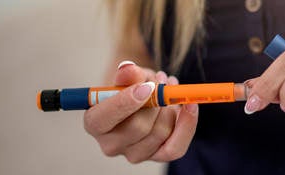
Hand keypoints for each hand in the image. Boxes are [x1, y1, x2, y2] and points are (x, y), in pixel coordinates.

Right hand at [83, 61, 198, 162]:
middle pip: (137, 128)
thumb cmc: (128, 86)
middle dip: (156, 101)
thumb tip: (128, 68)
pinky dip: (187, 125)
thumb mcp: (125, 76)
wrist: (140, 97)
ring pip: (160, 133)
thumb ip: (125, 74)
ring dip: (171, 107)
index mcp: (94, 123)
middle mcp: (111, 144)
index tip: (147, 86)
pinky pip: (176, 148)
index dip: (125, 103)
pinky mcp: (156, 156)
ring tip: (169, 86)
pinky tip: (190, 107)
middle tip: (161, 80)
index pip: (104, 119)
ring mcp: (134, 154)